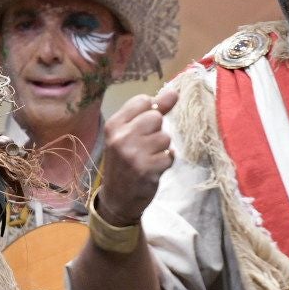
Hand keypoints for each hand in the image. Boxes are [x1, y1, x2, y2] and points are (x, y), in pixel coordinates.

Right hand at [96, 87, 178, 226]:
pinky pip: (169, 156)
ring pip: (165, 137)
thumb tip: (174, 91)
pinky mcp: (146, 169)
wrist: (117, 198)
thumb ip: (151, 112)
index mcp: (114, 125)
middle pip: (156, 117)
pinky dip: (165, 162)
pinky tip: (153, 168)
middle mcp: (121, 137)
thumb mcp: (129, 134)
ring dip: (162, 148)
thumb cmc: (124, 162)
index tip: (145, 126)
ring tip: (149, 158)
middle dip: (157, 131)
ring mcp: (133, 154)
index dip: (151, 111)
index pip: (143, 101)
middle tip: (146, 145)